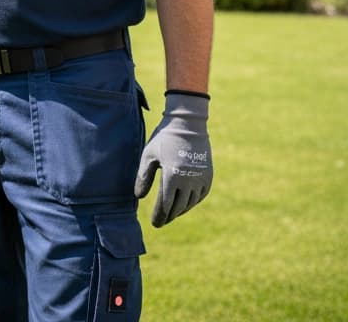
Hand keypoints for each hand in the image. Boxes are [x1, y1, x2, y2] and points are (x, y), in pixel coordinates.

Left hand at [135, 92, 212, 226]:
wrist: (188, 124)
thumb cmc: (164, 138)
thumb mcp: (148, 155)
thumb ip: (143, 177)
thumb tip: (138, 197)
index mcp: (172, 176)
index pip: (165, 205)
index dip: (159, 216)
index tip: (155, 223)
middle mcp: (188, 180)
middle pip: (178, 207)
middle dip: (168, 216)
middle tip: (161, 222)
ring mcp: (200, 179)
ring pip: (190, 203)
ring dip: (180, 211)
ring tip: (171, 214)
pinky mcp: (208, 176)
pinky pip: (200, 195)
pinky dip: (192, 202)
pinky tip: (184, 204)